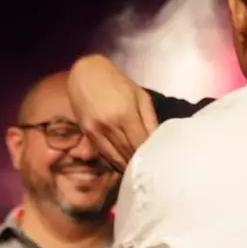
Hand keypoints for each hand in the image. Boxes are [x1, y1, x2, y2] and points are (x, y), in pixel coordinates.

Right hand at [68, 54, 157, 169]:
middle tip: (152, 172)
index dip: (150, 156)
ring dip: (127, 167)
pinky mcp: (87, 133)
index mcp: (126, 114)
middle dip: (140, 164)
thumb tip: (158, 141)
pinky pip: (103, 153)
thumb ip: (150, 120)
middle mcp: (109, 125)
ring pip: (115, 157)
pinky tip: (124, 167)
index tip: (160, 163)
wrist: (86, 73)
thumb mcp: (141, 96)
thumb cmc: (118, 83)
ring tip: (140, 174)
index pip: (140, 144)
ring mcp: (96, 131)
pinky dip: (115, 161)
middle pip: (128, 152)